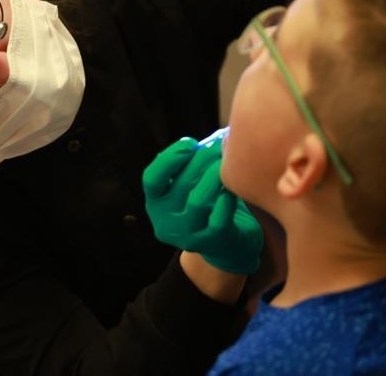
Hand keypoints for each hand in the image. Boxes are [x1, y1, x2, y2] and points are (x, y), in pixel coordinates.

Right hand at [143, 136, 262, 273]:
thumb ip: (192, 165)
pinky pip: (218, 218)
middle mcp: (165, 221)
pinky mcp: (209, 243)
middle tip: (218, 145)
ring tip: (226, 163)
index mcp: (155, 203)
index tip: (190, 142)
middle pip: (179, 185)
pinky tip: (233, 187)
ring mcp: (186, 235)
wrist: (226, 247)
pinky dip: (226, 199)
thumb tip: (216, 137)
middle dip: (200, 160)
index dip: (169, 158)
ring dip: (214, 177)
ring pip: (197, 201)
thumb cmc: (207, 206)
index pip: (152, 179)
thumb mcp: (190, 187)